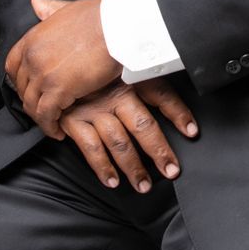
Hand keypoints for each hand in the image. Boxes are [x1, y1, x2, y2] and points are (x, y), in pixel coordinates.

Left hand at [4, 0, 121, 137]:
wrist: (118, 26)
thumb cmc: (101, 16)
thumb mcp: (68, 8)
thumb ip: (50, 9)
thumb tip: (36, 1)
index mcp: (33, 37)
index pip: (13, 65)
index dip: (20, 81)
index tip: (30, 90)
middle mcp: (33, 56)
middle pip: (22, 88)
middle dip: (31, 101)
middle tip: (45, 110)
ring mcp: (43, 74)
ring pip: (32, 104)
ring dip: (40, 118)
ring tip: (52, 124)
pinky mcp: (58, 90)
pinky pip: (46, 115)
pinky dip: (50, 127)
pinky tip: (59, 131)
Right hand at [61, 77, 198, 192]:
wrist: (56, 64)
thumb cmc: (93, 68)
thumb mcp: (119, 65)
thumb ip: (142, 74)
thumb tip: (171, 84)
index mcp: (130, 78)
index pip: (161, 94)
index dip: (179, 113)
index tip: (192, 132)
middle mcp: (114, 94)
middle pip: (143, 124)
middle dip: (159, 150)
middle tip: (171, 170)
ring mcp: (94, 109)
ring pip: (119, 142)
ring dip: (133, 167)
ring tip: (143, 185)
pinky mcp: (73, 120)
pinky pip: (91, 148)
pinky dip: (102, 167)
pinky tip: (112, 181)